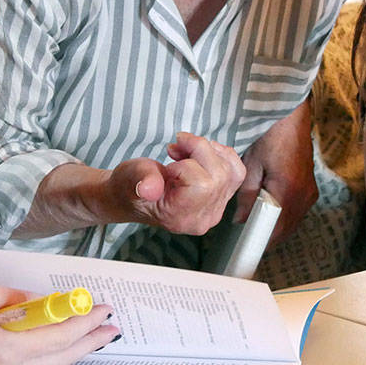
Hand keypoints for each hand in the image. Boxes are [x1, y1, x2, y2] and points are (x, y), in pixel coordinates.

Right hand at [0, 282, 117, 364]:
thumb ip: (15, 298)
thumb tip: (41, 300)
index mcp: (3, 351)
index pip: (58, 337)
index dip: (84, 321)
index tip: (104, 305)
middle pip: (58, 358)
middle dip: (88, 339)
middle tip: (112, 323)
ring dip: (73, 350)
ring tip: (95, 334)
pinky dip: (51, 356)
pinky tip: (59, 344)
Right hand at [107, 132, 245, 234]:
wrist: (132, 195)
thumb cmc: (130, 187)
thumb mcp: (130, 178)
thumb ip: (141, 180)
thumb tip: (148, 188)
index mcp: (181, 216)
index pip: (202, 184)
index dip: (186, 165)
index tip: (169, 165)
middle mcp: (203, 217)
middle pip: (220, 174)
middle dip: (199, 150)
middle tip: (176, 148)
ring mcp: (215, 208)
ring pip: (231, 170)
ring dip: (210, 150)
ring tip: (186, 150)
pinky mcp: (221, 197)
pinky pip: (235, 172)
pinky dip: (221, 155)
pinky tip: (200, 154)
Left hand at [236, 101, 316, 242]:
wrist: (290, 117)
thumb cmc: (269, 136)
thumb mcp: (251, 164)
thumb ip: (246, 195)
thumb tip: (241, 219)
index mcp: (288, 192)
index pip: (276, 230)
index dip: (261, 239)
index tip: (247, 242)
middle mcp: (304, 196)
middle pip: (286, 229)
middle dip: (268, 234)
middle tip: (248, 233)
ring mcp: (310, 192)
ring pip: (293, 220)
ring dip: (276, 225)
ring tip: (256, 220)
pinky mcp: (310, 186)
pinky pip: (297, 210)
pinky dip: (284, 214)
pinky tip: (269, 207)